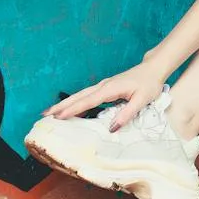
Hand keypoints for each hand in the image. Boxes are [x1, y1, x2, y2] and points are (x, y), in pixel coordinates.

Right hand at [43, 55, 166, 129]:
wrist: (153, 69)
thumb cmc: (149, 84)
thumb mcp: (142, 100)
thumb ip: (126, 114)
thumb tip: (111, 128)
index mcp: (109, 89)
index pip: (87, 101)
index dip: (72, 110)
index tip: (58, 117)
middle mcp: (103, 86)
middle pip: (78, 97)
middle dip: (61, 106)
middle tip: (44, 115)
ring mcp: (103, 86)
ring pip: (81, 95)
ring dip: (66, 103)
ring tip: (51, 113)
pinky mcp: (106, 88)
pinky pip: (87, 96)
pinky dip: (76, 102)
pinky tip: (71, 110)